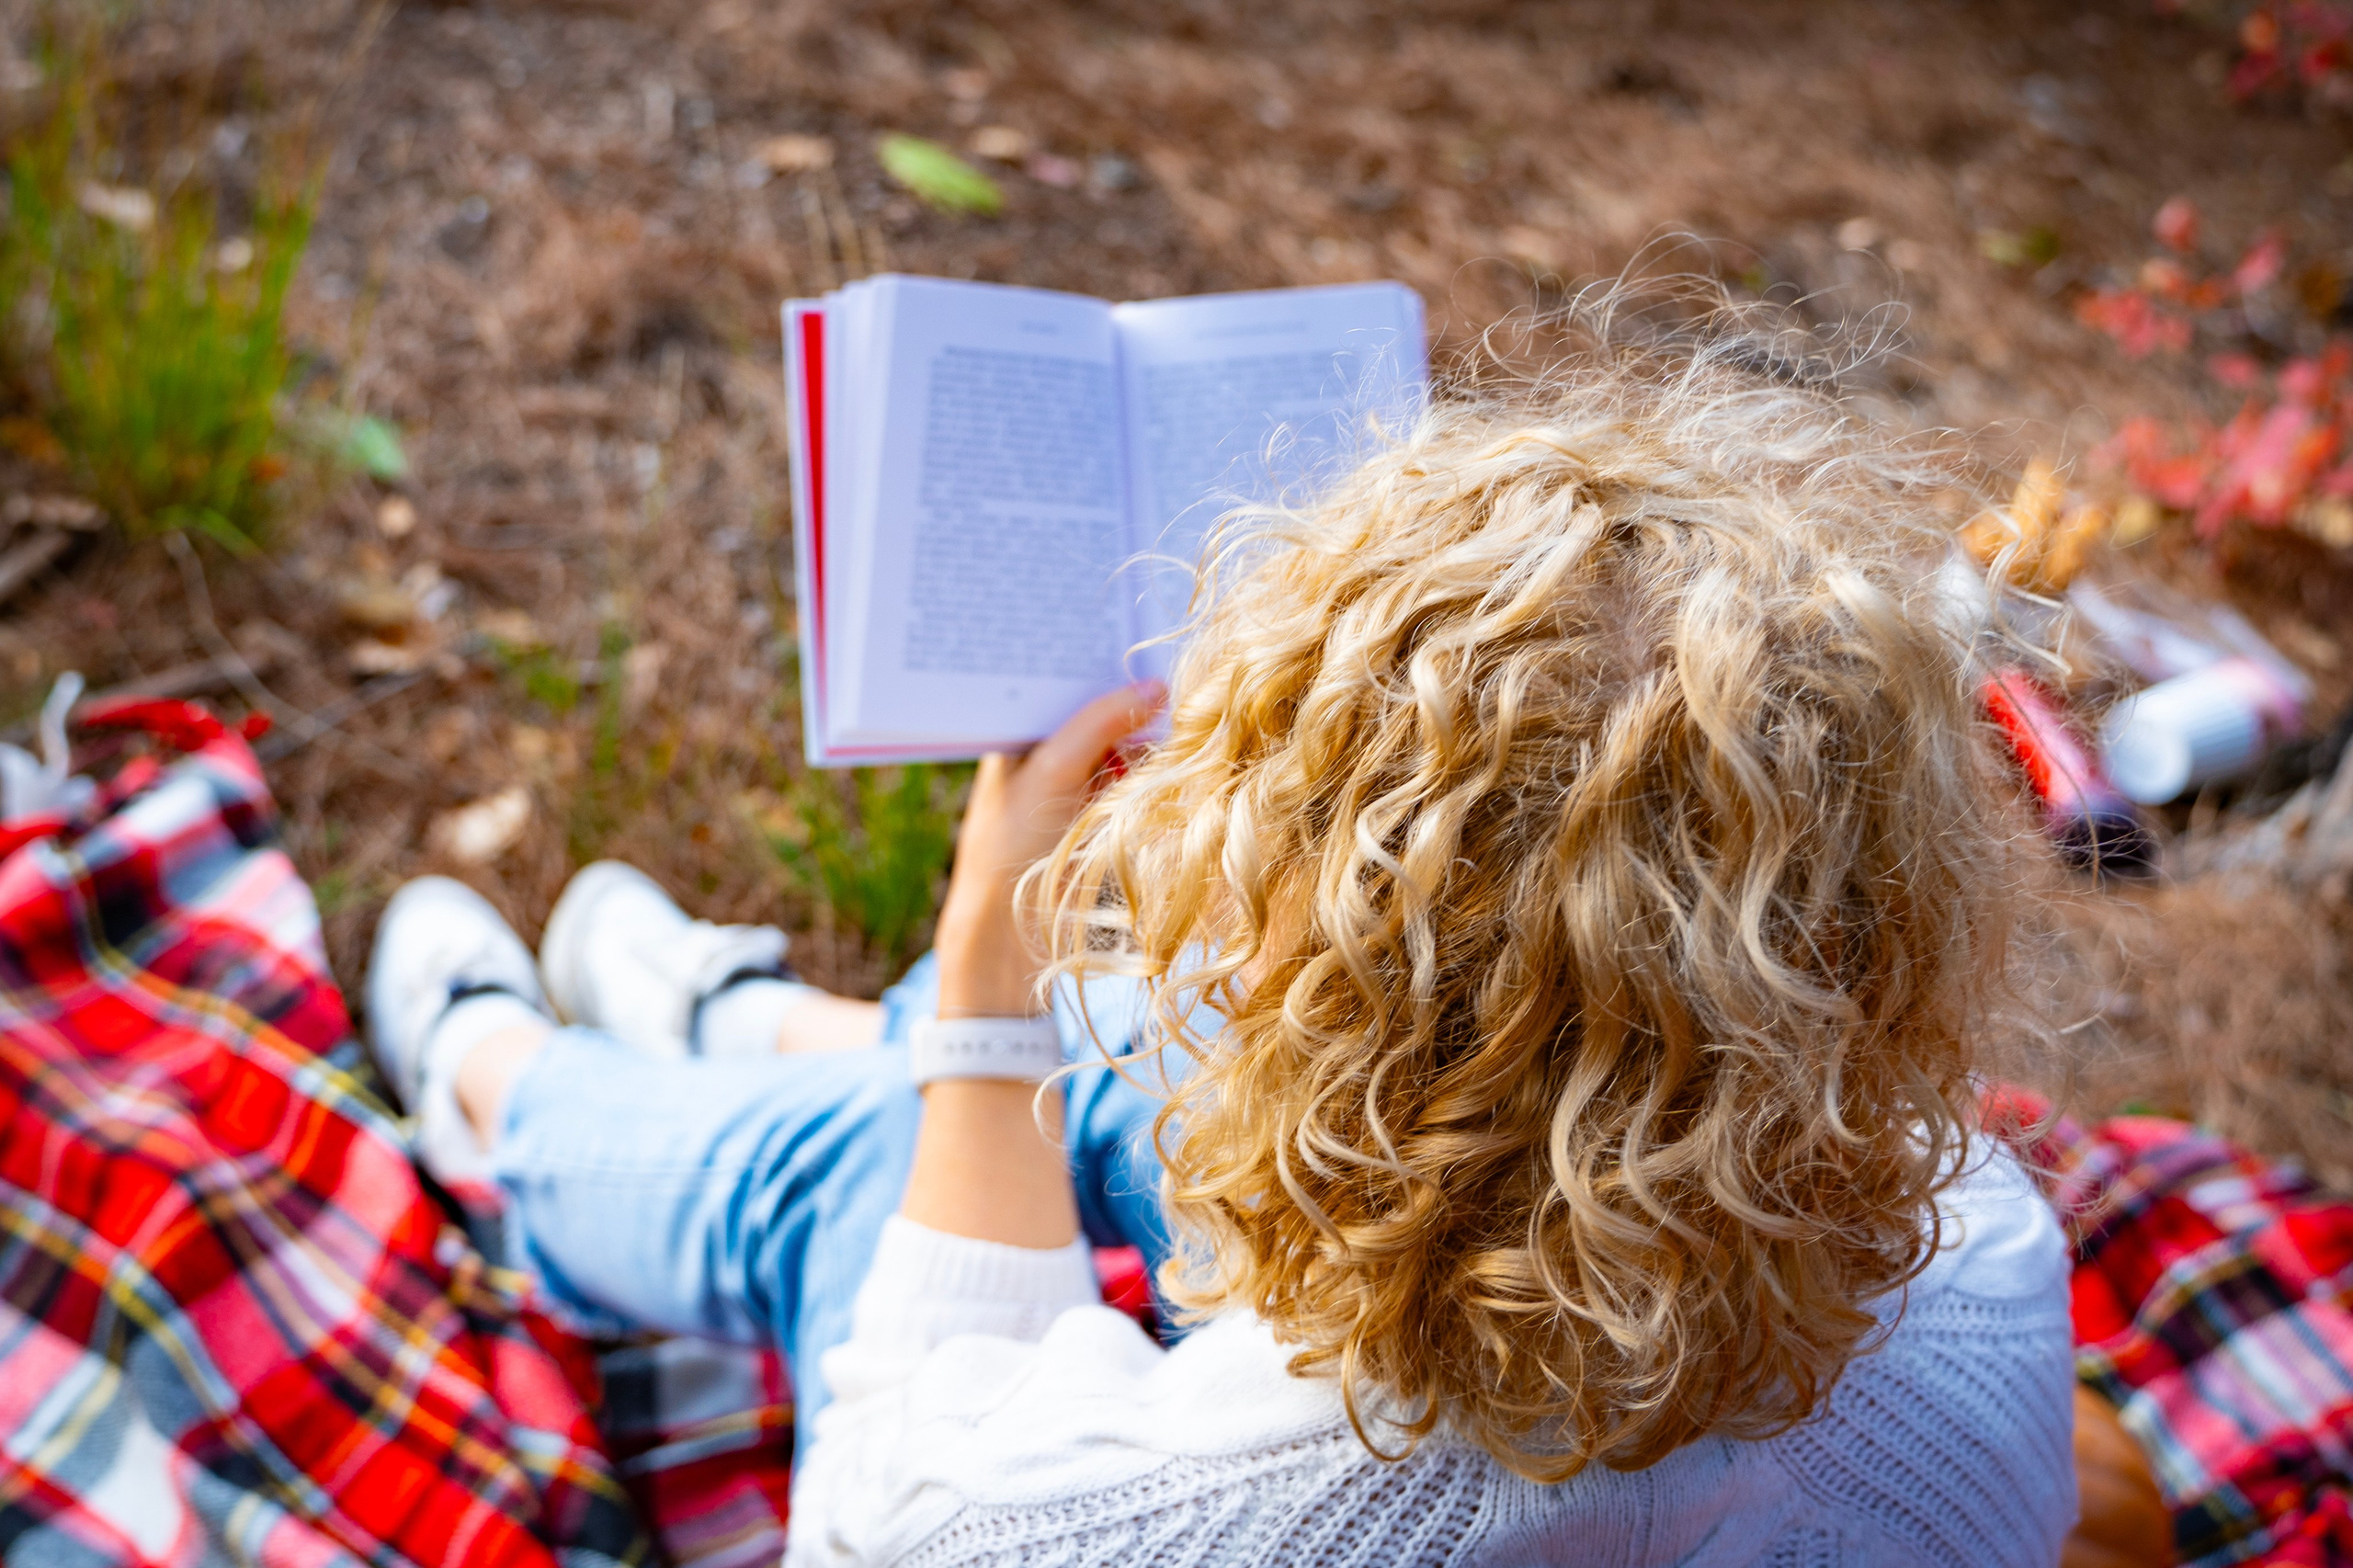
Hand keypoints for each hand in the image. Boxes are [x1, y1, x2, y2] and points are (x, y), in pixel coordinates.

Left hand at [933, 681, 1164, 1019]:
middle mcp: (1039, 748)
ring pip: (1114, 739)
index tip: (1132, 632)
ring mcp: (1067, 779)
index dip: (1092, 658)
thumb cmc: (1011, 838)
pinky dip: (1144, 764)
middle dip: (1124, 693)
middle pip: (1092, 706)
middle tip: (1167, 670)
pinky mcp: (1092, 808)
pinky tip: (1168, 751)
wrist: (1004, 925)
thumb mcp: (1054, 770)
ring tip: (1175, 705)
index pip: (1057, 678)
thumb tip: (1156, 688)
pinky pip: (1125, 772)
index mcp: (1014, 729)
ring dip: (1141, 729)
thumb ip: (1100, 723)